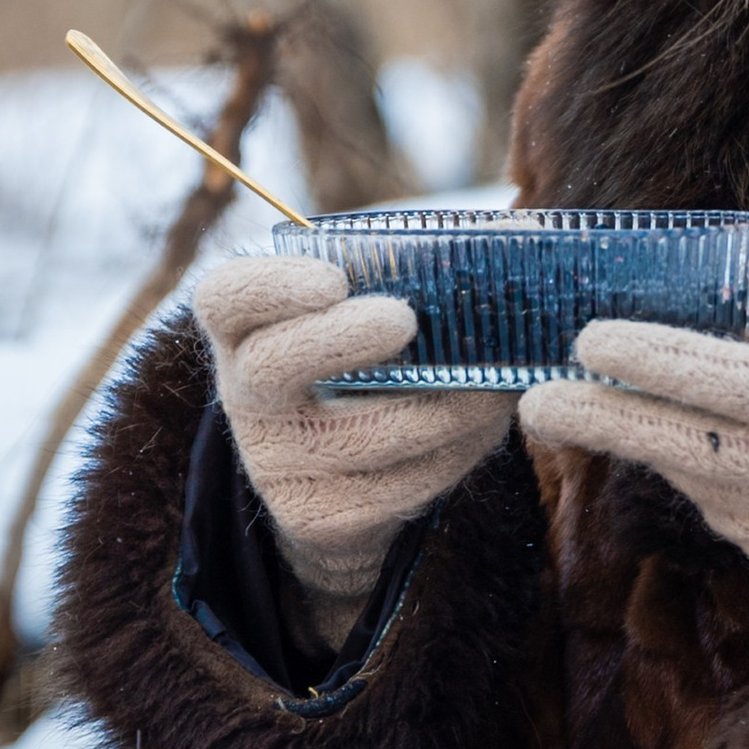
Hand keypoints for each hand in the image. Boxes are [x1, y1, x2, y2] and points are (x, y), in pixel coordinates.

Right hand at [189, 256, 514, 614]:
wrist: (339, 477)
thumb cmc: (366, 360)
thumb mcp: (365, 309)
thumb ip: (411, 269)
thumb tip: (522, 232)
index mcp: (246, 327)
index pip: (226, 298)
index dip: (272, 287)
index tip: (333, 279)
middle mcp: (246, 395)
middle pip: (272, 366)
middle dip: (342, 340)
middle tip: (403, 319)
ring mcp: (276, 463)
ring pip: (363, 437)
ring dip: (442, 407)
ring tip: (494, 386)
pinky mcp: (319, 517)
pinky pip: (398, 486)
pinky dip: (453, 453)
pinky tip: (481, 428)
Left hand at [519, 298, 748, 596]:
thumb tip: (684, 307)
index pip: (709, 379)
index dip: (639, 360)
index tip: (585, 339)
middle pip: (674, 444)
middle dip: (597, 418)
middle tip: (536, 400)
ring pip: (696, 481)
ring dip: (678, 444)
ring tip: (710, 414)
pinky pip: (728, 516)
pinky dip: (727, 484)